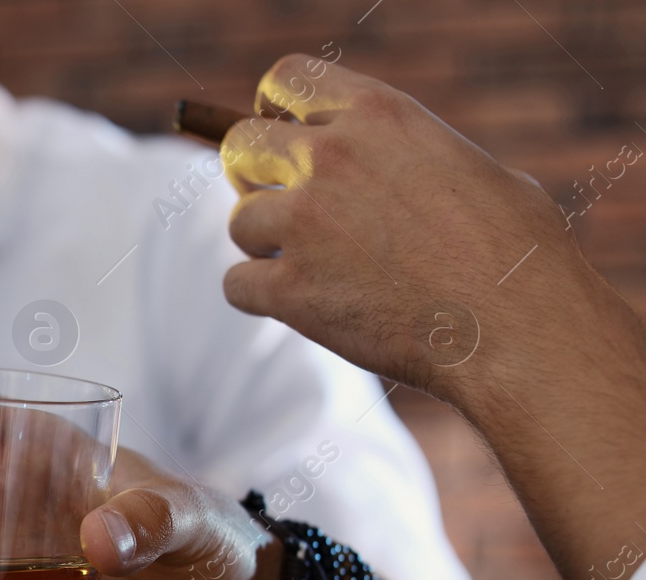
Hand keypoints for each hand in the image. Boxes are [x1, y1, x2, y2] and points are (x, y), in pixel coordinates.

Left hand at [220, 55, 625, 402]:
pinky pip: (236, 284)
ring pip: (239, 221)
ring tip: (311, 267)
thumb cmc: (516, 254)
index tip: (280, 137)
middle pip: (241, 144)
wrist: (518, 326)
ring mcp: (305, 223)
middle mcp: (332, 157)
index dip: (272, 109)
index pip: (288, 79)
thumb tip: (389, 173)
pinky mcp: (290, 289)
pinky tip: (300, 306)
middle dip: (250, 174)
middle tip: (279, 206)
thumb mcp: (472, 170)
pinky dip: (259, 297)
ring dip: (263, 245)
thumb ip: (409, 158)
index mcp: (380, 115)